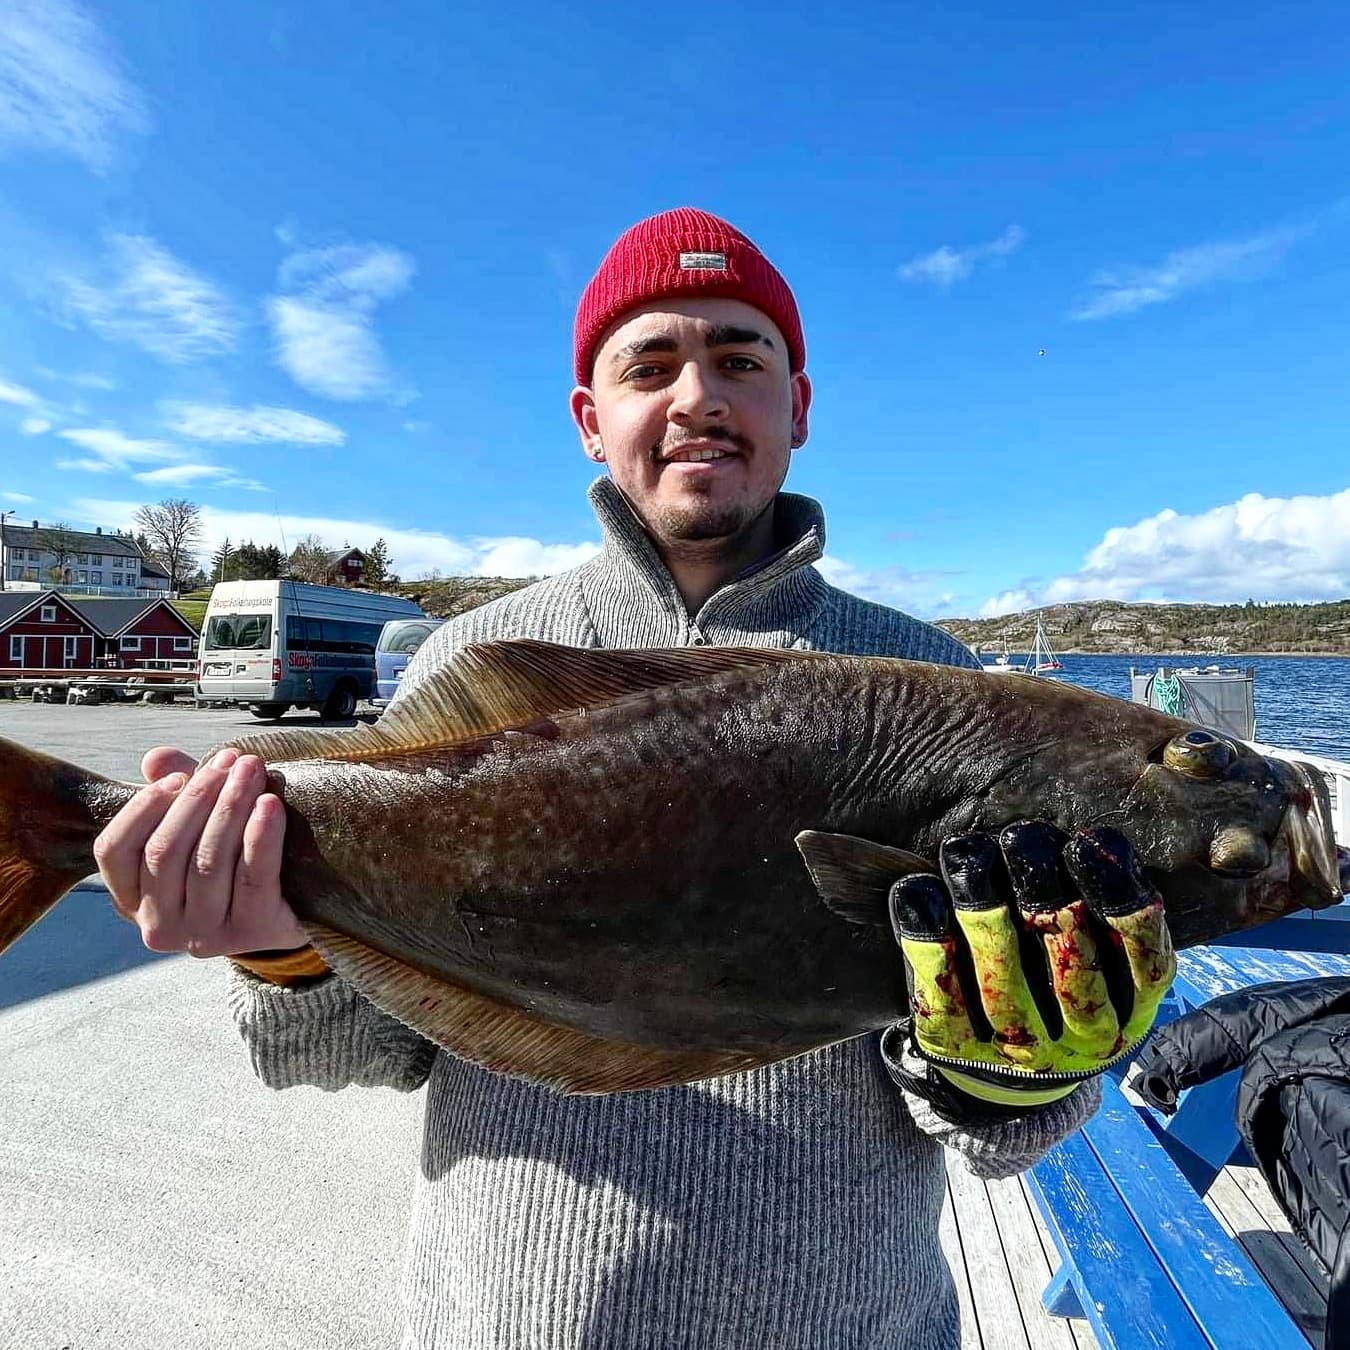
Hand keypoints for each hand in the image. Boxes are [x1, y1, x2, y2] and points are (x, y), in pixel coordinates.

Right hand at [93, 745, 305, 956]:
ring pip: (208, 862)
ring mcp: (202, 935)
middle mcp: (158, 925)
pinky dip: (261, 837)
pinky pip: (253, 878)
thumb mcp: (199, 824)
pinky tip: (271, 805)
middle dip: (200, 796)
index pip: (113, 850)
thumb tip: (157, 759)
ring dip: (232, 808)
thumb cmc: (234, 860)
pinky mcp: (250, 933)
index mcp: (131, 898)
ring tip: (252, 772)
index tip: (178, 776)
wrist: (292, 907)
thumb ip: (176, 792)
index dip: (143, 808)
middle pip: (165, 851)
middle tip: (233, 762)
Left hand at [889, 822, 1175, 1108]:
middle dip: (1042, 890)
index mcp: (1132, 1003)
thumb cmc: (1055, 967)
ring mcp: (1021, 1050)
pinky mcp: (957, 1046)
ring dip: (982, 909)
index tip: (1084, 843)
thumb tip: (1086, 842)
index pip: (1142, 954)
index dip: (1115, 896)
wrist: (1006, 1058)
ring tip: (965, 852)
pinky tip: (917, 892)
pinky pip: (942, 995)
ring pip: (1003, 981)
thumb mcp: (1101, 943)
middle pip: (1069, 960)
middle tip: (1019, 838)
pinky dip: (927, 939)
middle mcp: (1084, 1034)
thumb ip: (1100, 899)